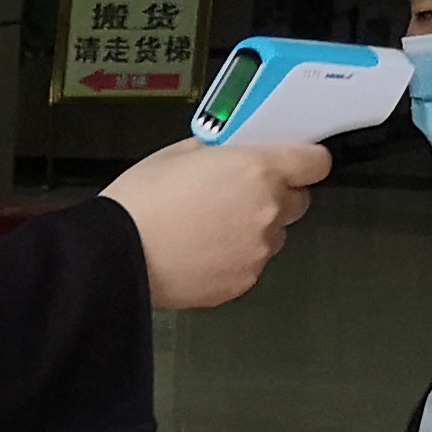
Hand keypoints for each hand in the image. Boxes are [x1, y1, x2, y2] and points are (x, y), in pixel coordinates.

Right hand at [102, 135, 326, 308]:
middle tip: (236, 195)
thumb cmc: (139, 204)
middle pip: (298, 200)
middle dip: (275, 195)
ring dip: (252, 229)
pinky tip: (200, 249)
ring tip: (208, 228)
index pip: (315, 162)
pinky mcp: (243, 280)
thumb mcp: (178, 153)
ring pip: (272, 235)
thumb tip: (231, 151)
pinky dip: (233, 258)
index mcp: (257, 170)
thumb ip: (220, 150)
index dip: (303, 160)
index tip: (294, 162)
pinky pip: (251, 263)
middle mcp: (266, 210)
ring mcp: (257, 250)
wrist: (115, 255)